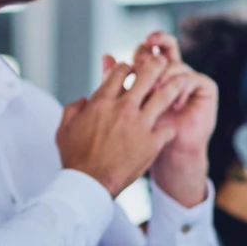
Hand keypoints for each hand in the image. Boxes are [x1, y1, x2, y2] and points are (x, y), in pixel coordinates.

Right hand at [55, 54, 186, 196]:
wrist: (88, 183)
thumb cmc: (75, 157)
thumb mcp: (64, 129)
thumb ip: (73, 109)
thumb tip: (82, 99)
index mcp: (102, 102)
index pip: (120, 72)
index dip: (128, 67)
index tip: (132, 69)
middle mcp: (123, 108)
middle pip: (146, 75)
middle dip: (155, 65)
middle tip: (162, 62)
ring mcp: (140, 124)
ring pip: (164, 96)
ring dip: (174, 86)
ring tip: (182, 80)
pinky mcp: (152, 143)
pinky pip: (168, 129)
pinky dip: (170, 128)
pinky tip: (171, 128)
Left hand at [113, 32, 217, 207]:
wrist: (167, 157)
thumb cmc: (141, 136)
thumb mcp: (123, 107)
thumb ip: (114, 82)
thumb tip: (105, 56)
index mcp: (153, 74)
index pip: (149, 51)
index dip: (143, 47)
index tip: (135, 51)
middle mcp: (172, 73)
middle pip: (167, 47)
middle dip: (160, 41)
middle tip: (149, 48)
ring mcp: (189, 80)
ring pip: (178, 64)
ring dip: (166, 74)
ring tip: (156, 89)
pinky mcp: (206, 90)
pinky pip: (196, 80)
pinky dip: (184, 89)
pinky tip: (175, 104)